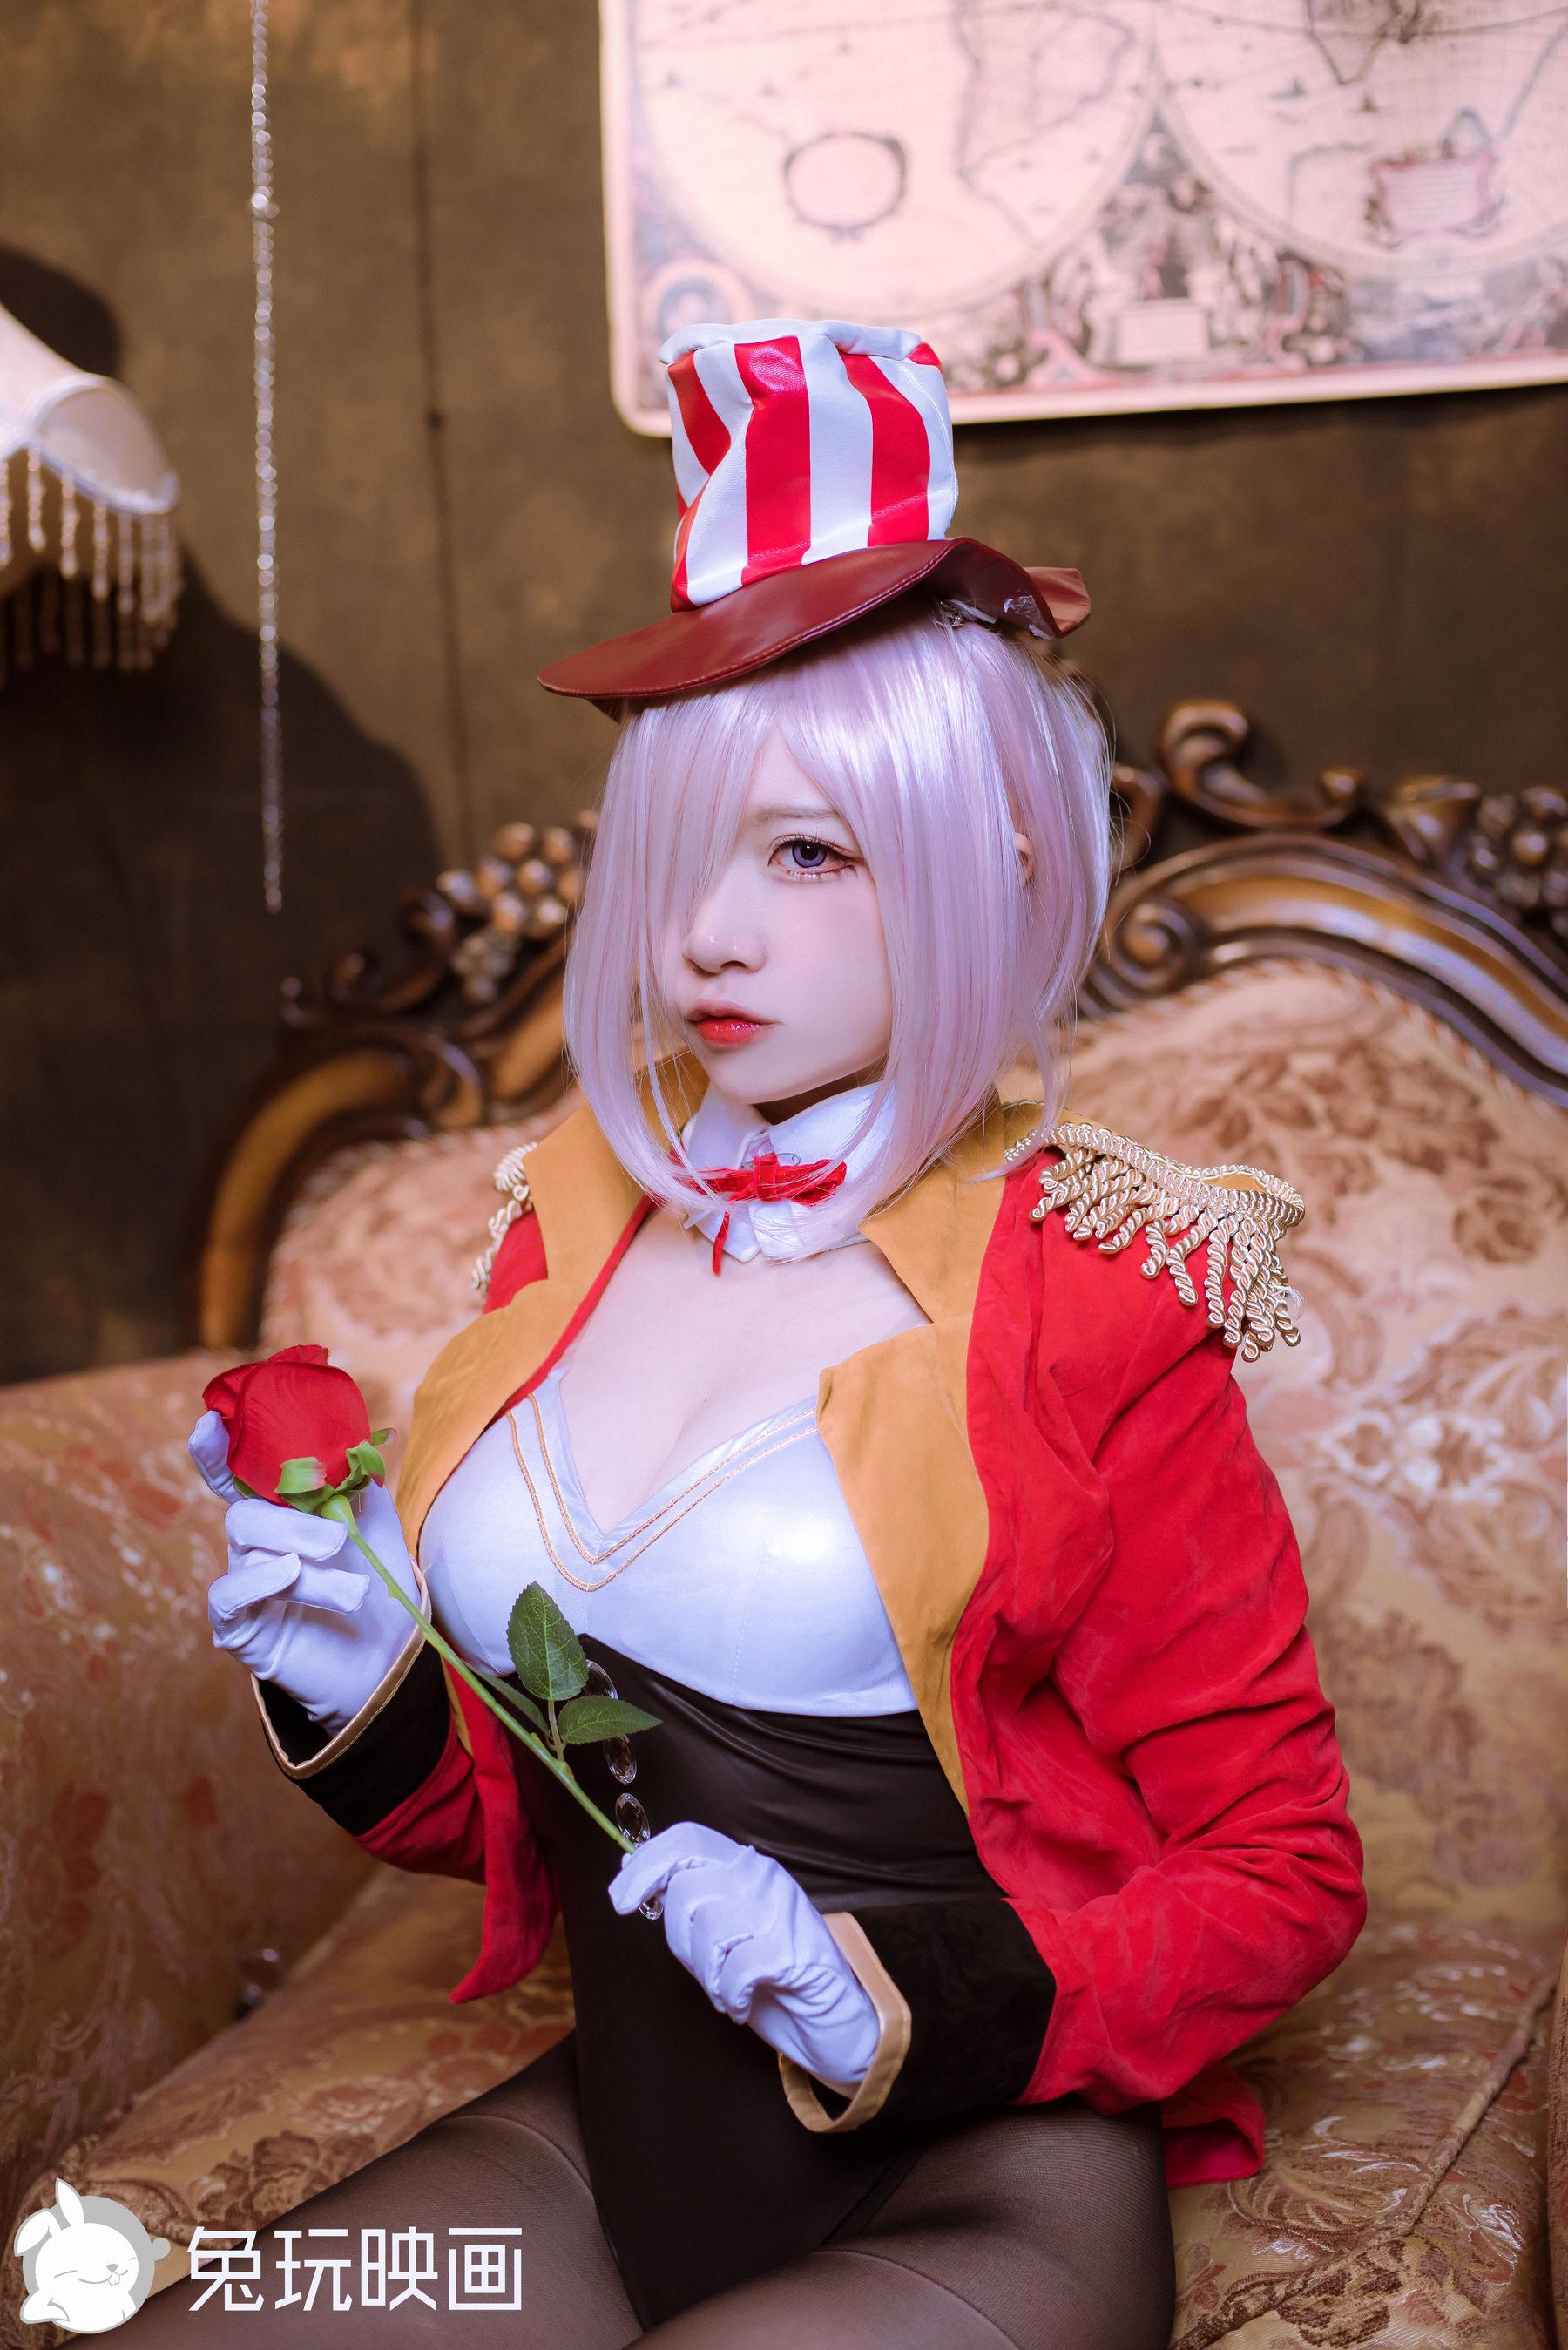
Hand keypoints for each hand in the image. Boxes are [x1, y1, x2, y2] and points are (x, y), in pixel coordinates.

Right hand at [189, 1408, 421, 1732]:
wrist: (389, 1653)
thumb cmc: (376, 1579)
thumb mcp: (372, 1520)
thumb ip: (350, 1480)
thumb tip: (341, 1443)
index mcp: (281, 1514)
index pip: (237, 1477)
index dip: (216, 1451)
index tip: (210, 1420)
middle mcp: (254, 1547)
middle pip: (244, 1514)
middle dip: (292, 1524)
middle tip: (338, 1540)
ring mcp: (242, 1586)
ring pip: (249, 1553)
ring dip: (305, 1566)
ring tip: (354, 1591)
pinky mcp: (238, 1629)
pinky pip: (227, 1595)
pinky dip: (258, 1582)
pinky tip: (289, 1577)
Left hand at [608, 1821, 879, 2088]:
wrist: (837, 2023)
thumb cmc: (774, 1979)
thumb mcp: (727, 1934)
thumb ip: (691, 1905)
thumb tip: (633, 1874)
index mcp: (747, 1868)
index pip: (687, 1839)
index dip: (646, 1863)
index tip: (619, 1898)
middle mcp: (765, 1880)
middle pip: (686, 1889)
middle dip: (678, 1942)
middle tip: (703, 1971)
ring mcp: (783, 1913)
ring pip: (707, 1930)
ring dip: (707, 1976)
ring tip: (728, 1990)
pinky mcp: (795, 1953)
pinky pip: (736, 1970)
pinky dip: (731, 1997)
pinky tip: (744, 2004)